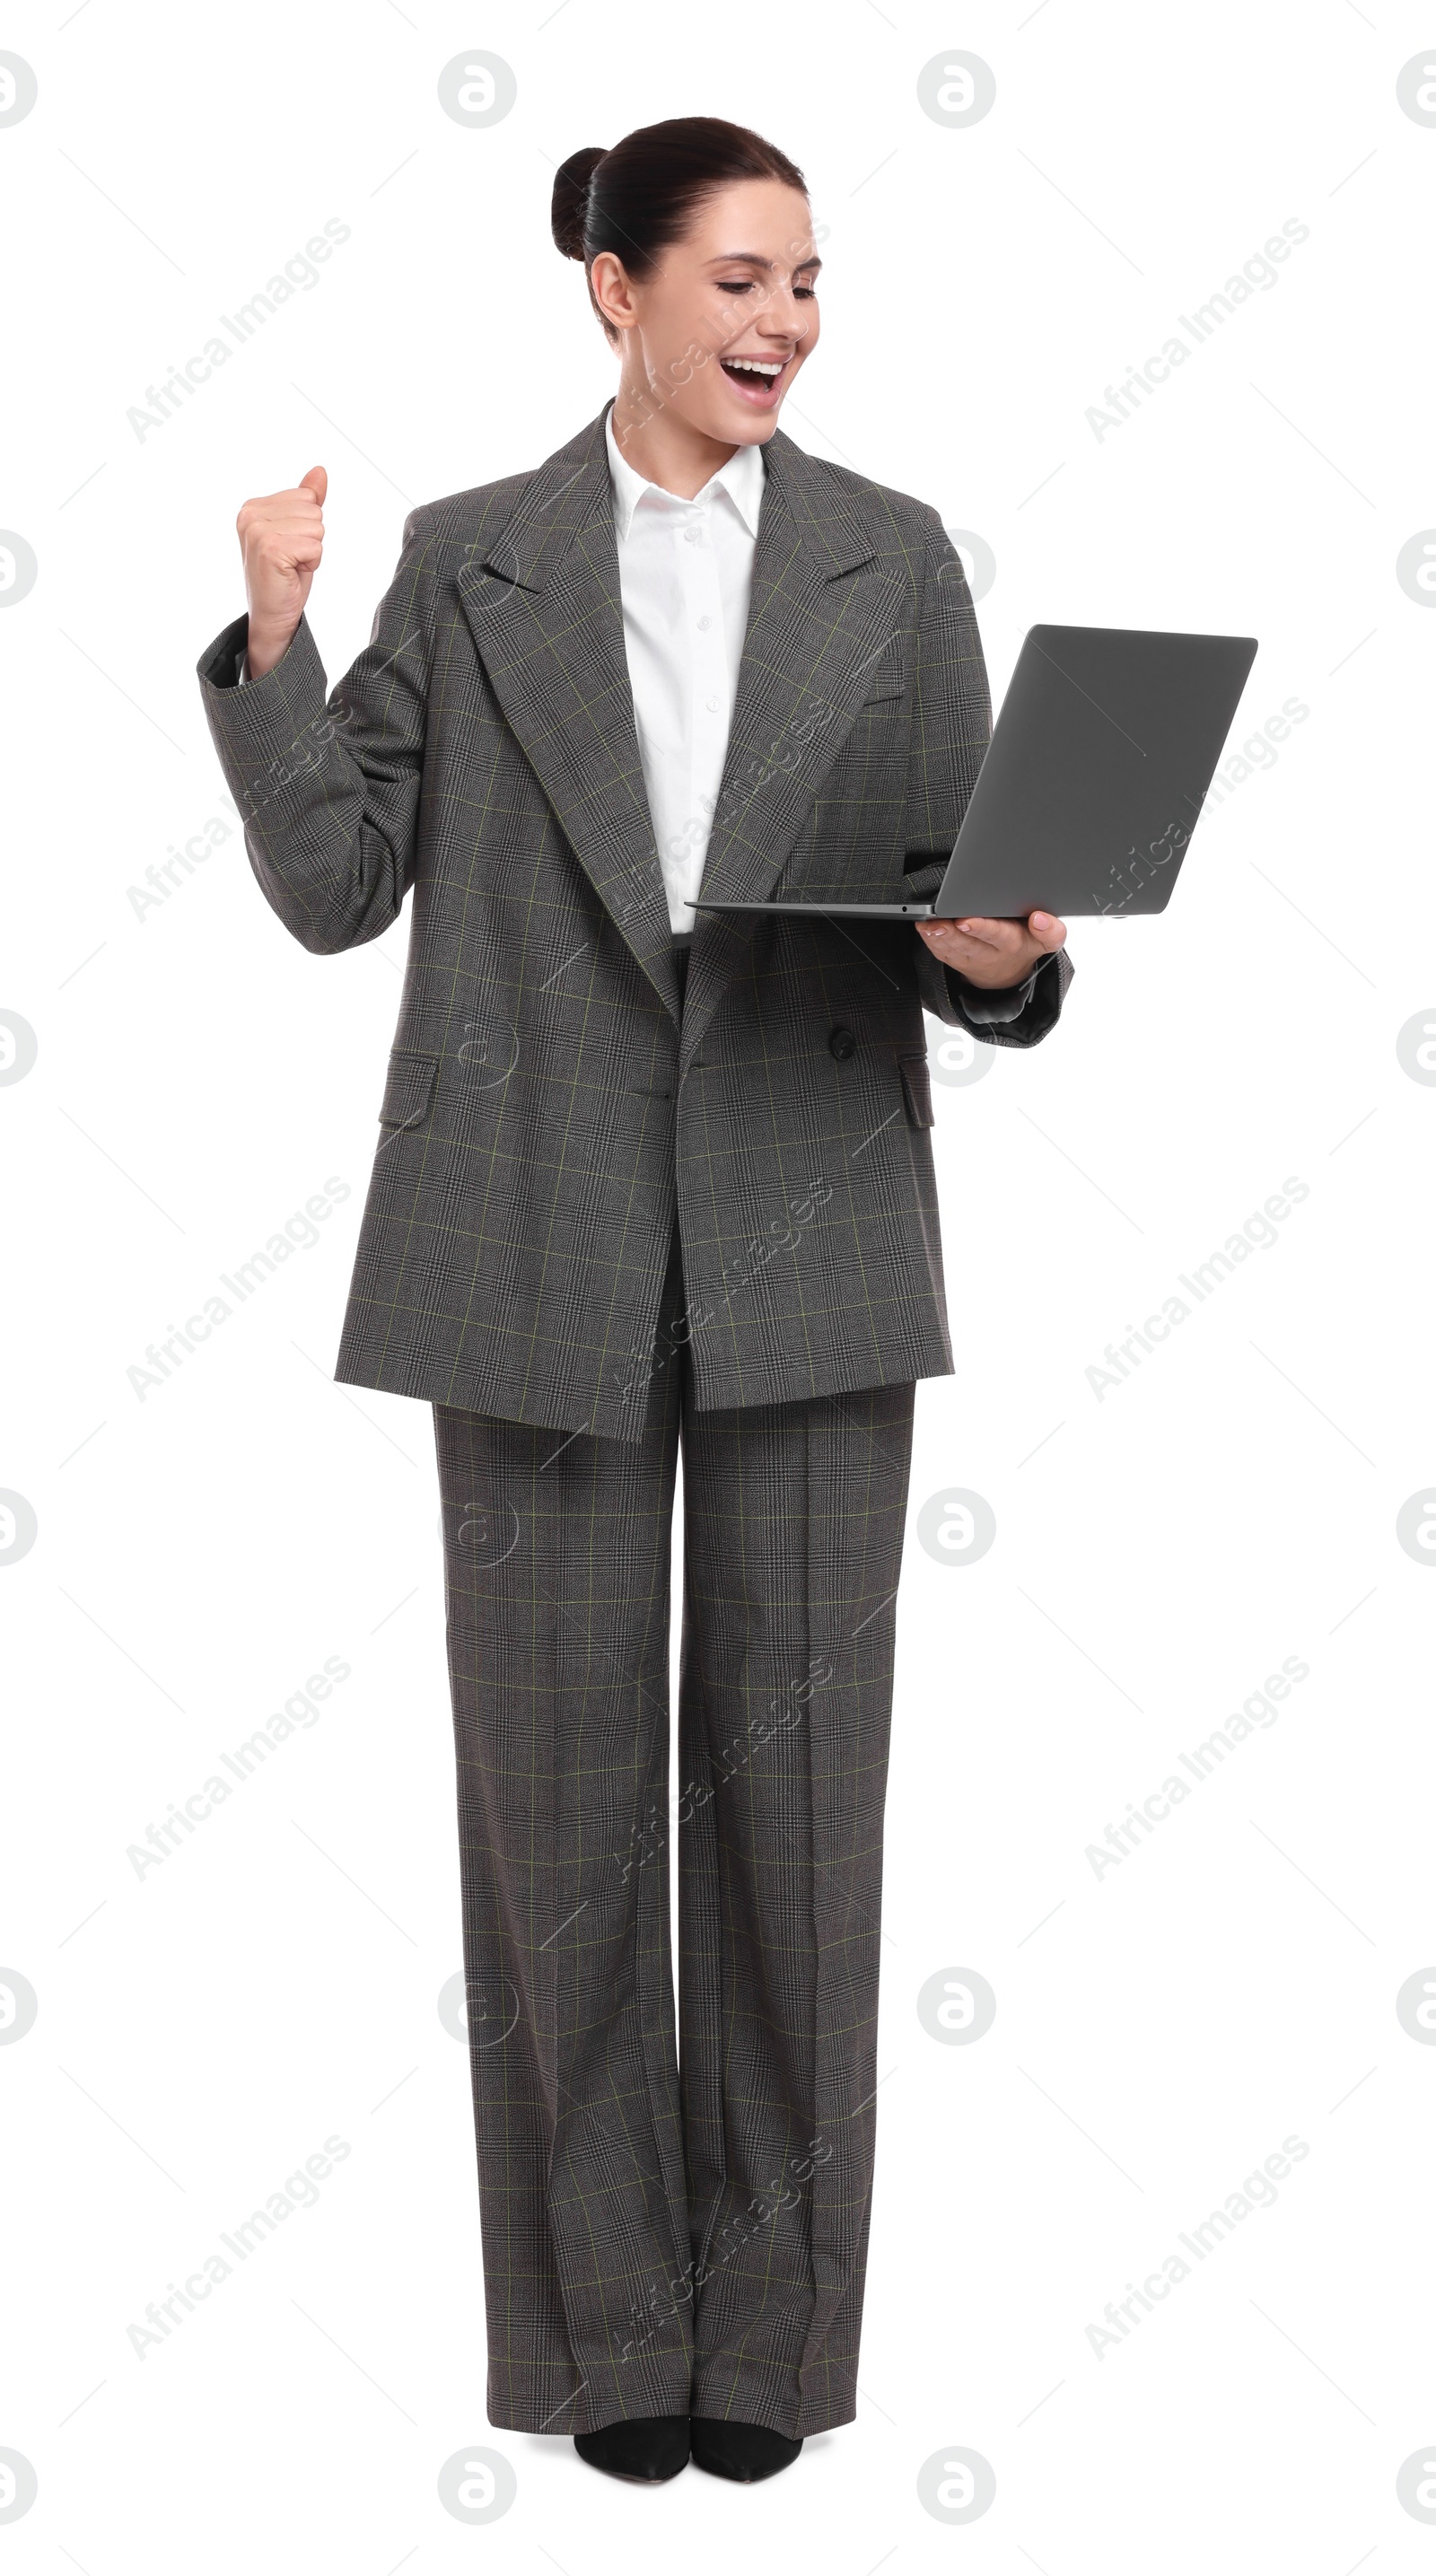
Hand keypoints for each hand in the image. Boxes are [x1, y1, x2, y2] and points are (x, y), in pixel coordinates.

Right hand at [236, 466, 326, 677]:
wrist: (272, 616)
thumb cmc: (285, 576)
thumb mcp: (299, 532)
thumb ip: (307, 500)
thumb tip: (319, 471)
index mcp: (253, 507)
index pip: (306, 497)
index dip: (307, 526)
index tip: (289, 547)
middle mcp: (250, 515)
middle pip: (313, 509)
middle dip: (311, 538)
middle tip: (292, 560)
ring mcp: (257, 531)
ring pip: (316, 526)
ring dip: (312, 551)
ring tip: (291, 567)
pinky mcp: (270, 549)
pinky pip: (315, 545)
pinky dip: (312, 563)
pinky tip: (292, 574)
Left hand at [915, 909, 1066, 988]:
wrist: (1012, 973)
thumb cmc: (1027, 944)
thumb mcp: (1047, 941)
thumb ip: (1051, 930)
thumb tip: (1041, 918)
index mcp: (1014, 944)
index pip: (999, 935)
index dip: (983, 928)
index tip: (966, 919)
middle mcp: (992, 954)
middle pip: (970, 943)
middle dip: (953, 933)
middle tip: (939, 922)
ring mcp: (973, 960)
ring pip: (954, 950)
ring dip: (938, 937)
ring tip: (927, 925)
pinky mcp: (959, 963)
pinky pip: (943, 954)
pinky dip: (932, 942)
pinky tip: (924, 929)